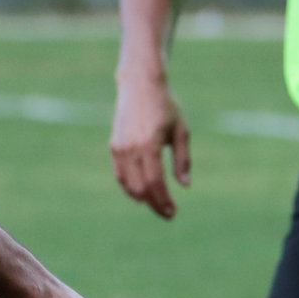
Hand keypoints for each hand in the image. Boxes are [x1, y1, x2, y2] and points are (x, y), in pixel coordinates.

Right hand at [109, 74, 193, 219]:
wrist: (140, 85)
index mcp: (150, 144)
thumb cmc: (166, 106)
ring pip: (128, 184)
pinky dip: (129, 187)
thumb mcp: (181, 131)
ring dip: (142, 198)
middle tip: (167, 213)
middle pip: (141, 187)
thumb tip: (184, 185)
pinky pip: (120, 174)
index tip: (172, 212)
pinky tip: (141, 194)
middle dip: (154, 204)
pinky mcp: (114, 146)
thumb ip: (182, 159)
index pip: (156, 182)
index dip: (164, 200)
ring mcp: (120, 148)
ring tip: (156, 204)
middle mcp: (132, 148)